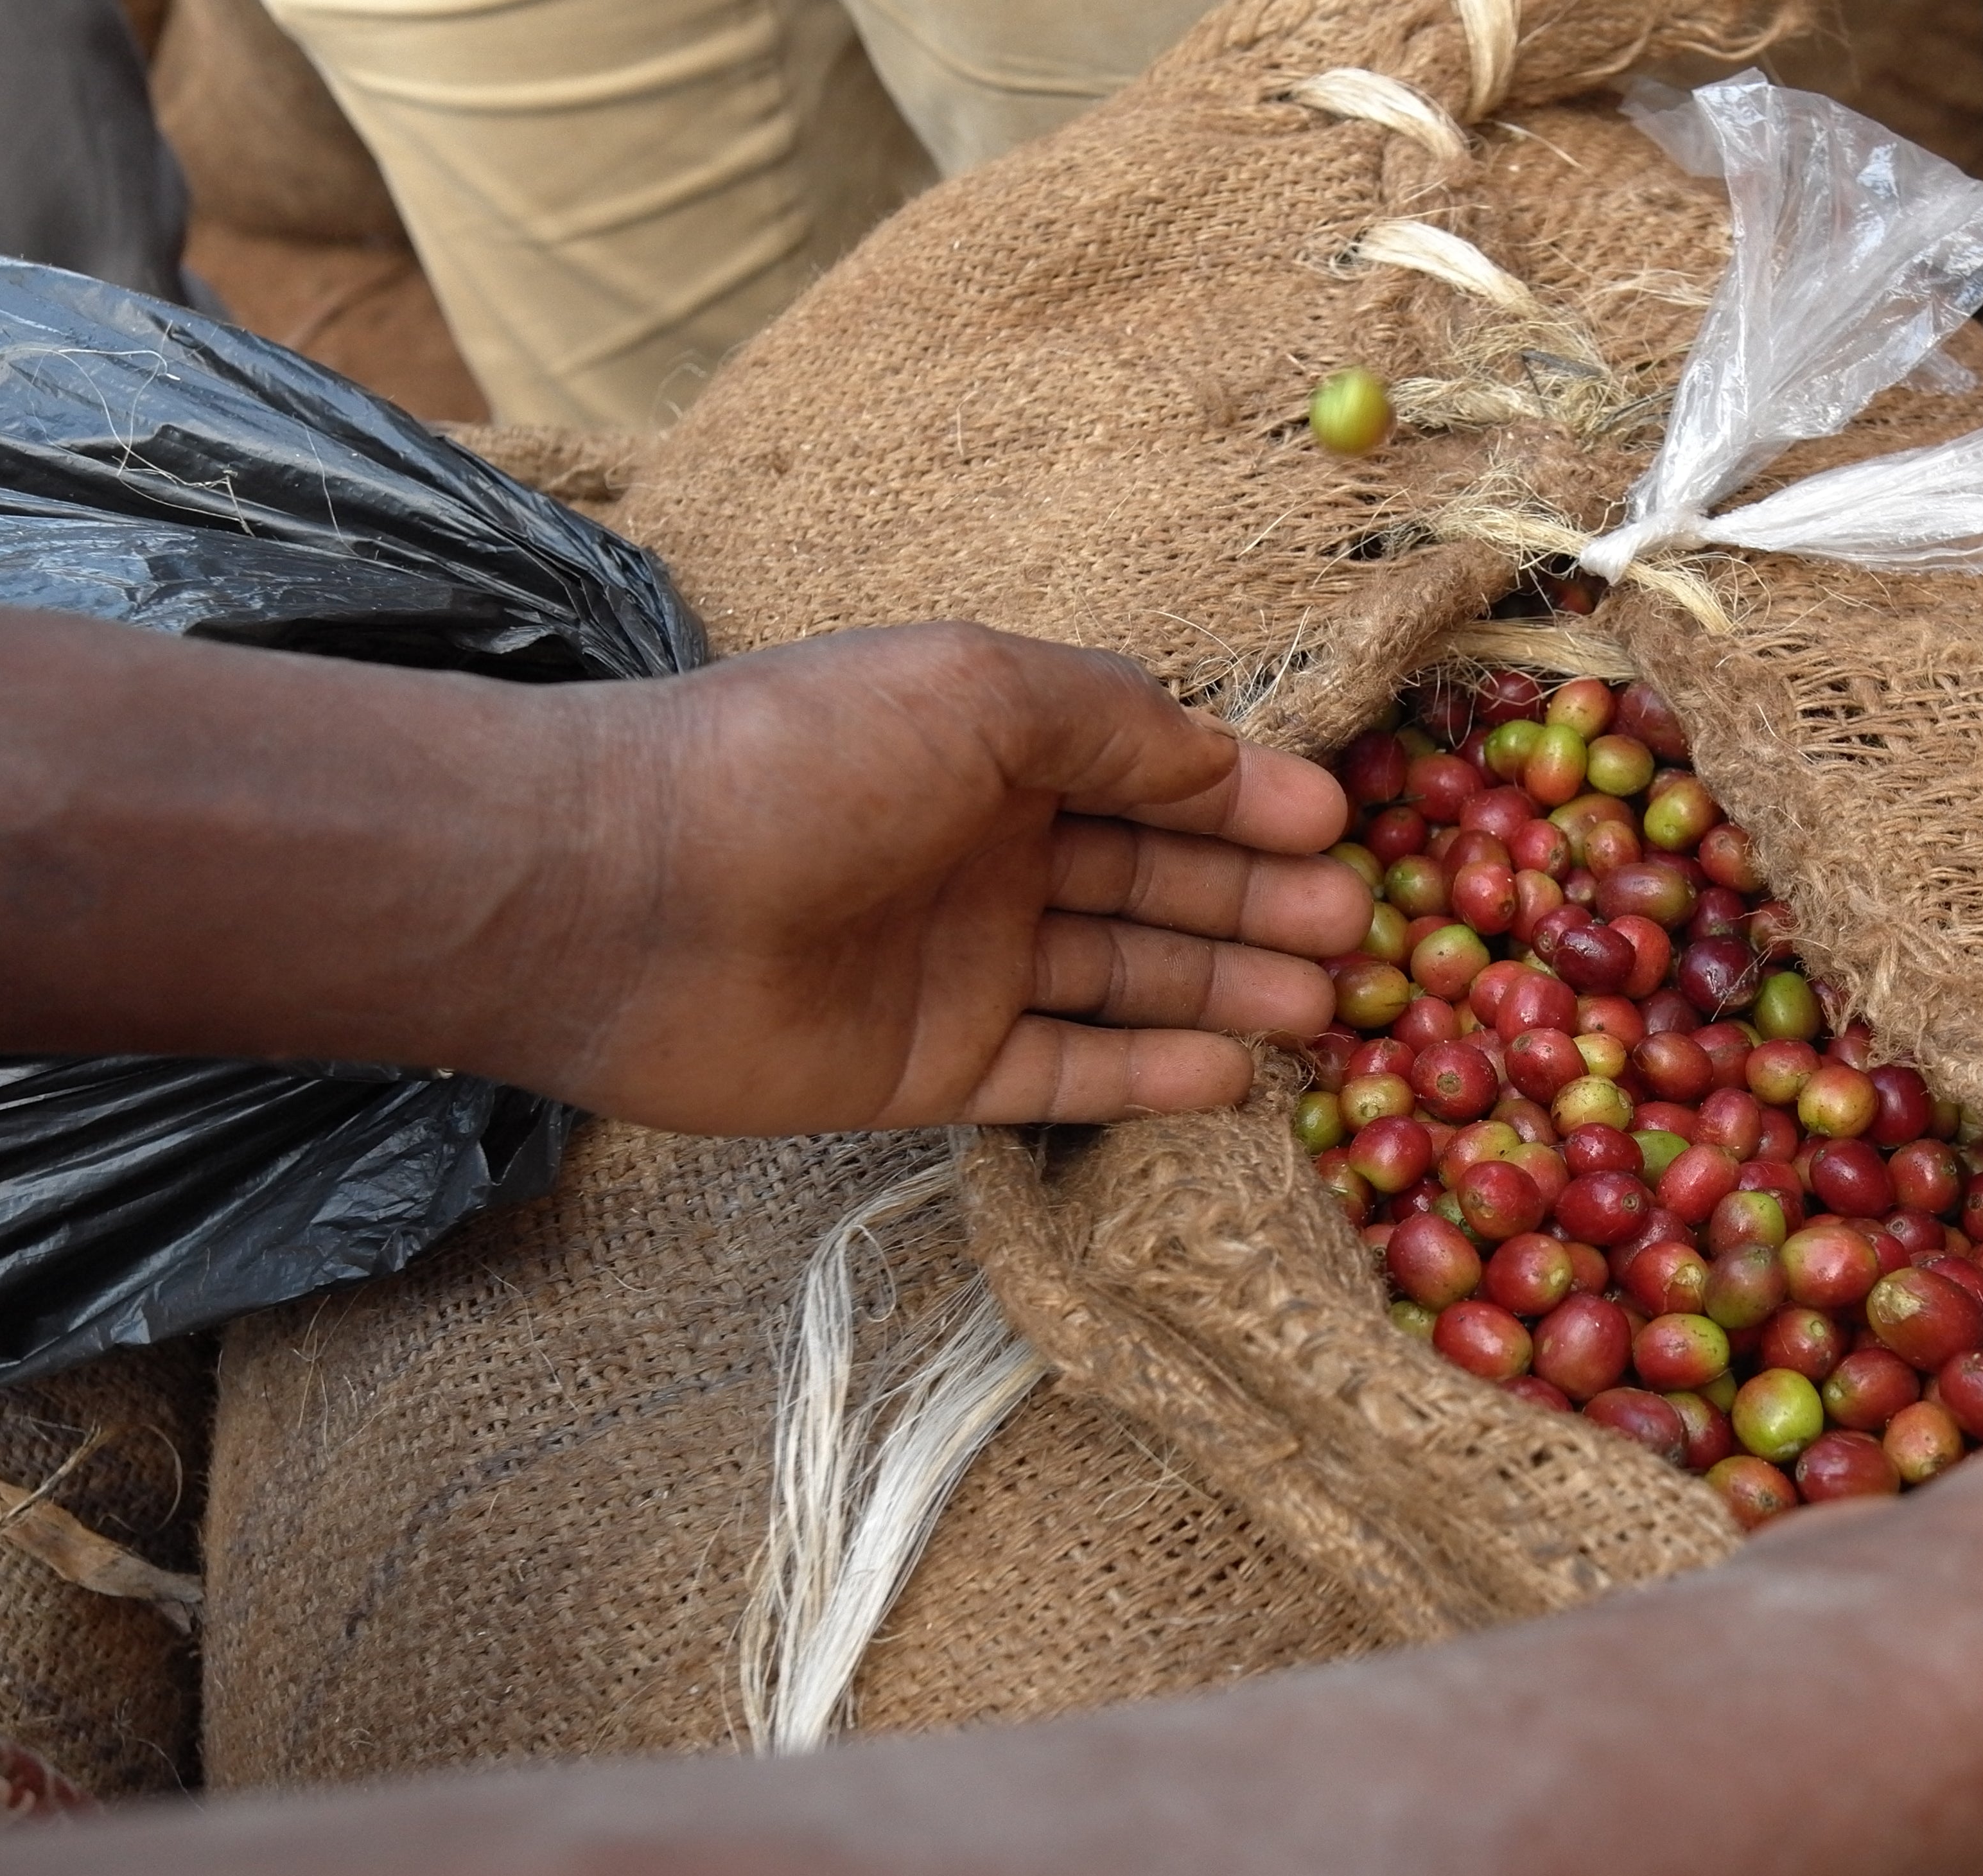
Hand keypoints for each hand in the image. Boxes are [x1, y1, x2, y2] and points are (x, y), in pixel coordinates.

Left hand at [519, 624, 1369, 1133]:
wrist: (623, 895)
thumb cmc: (803, 759)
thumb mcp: (978, 692)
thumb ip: (1113, 723)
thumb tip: (1222, 756)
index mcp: (995, 748)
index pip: (1152, 774)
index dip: (1247, 799)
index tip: (1340, 828)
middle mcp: (988, 853)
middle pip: (1155, 880)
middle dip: (1257, 899)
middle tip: (1358, 931)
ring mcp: (963, 965)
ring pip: (1125, 979)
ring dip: (1225, 986)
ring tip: (1324, 1006)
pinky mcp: (932, 1069)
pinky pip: (1065, 1075)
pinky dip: (1148, 1076)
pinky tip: (1233, 1074)